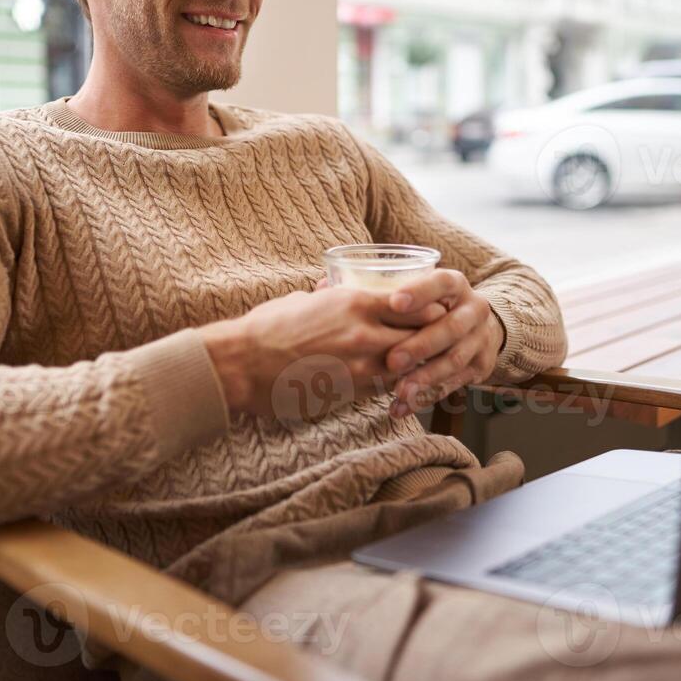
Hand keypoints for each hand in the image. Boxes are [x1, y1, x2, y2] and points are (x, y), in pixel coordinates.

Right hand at [203, 284, 446, 420]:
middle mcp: (365, 333)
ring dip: (415, 366)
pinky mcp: (350, 393)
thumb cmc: (268, 327)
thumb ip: (328, 296)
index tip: (434, 311)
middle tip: (437, 342)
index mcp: (355, 302)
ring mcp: (360, 366)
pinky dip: (393, 386)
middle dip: (431, 339)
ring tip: (422, 365)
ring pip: (408, 367)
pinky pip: (385, 388)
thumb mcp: (304, 299)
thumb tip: (331, 287)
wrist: (243, 364)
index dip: (429, 309)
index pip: (415, 304)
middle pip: (421, 337)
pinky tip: (395, 385)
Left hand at [380, 269, 504, 418]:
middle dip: (421, 345)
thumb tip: (324, 286)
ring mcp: (479, 339)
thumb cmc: (432, 305)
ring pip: (454, 360)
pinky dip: (426, 397)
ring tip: (398, 391)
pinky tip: (401, 406)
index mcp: (455, 284)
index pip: (441, 283)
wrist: (478, 325)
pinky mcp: (480, 367)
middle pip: (451, 327)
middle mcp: (473, 309)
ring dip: (425, 377)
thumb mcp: (420, 289)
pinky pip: (452, 385)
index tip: (394, 303)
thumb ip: (384, 289)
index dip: (420, 292)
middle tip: (392, 360)